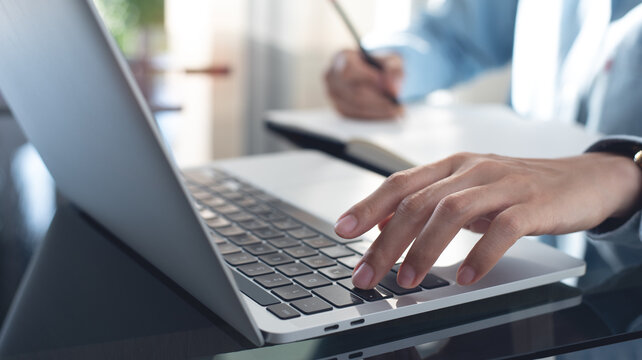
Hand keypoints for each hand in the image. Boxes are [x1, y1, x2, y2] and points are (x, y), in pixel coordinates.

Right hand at [324, 49, 402, 118]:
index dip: (369, 79)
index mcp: (342, 57)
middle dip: (379, 101)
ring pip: (356, 107)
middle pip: (354, 92)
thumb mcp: (392, 60)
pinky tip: (387, 113)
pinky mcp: (339, 108)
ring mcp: (333, 94)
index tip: (389, 88)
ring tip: (397, 110)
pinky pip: (356, 116)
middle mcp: (332, 76)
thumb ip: (394, 70)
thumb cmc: (380, 65)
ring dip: (378, 111)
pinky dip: (373, 116)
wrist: (372, 73)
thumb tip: (393, 89)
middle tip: (398, 105)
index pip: (350, 70)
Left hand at [334, 152, 641, 288]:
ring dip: (425, 250)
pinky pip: (502, 228)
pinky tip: (465, 278)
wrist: (581, 179)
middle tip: (368, 275)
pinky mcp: (532, 203)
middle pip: (418, 202)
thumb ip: (428, 204)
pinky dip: (480, 255)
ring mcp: (502, 184)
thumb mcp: (467, 191)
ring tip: (408, 280)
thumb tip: (381, 226)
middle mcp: (471, 169)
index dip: (368, 205)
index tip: (343, 231)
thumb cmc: (516, 188)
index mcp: (451, 166)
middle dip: (386, 242)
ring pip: (452, 212)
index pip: (400, 182)